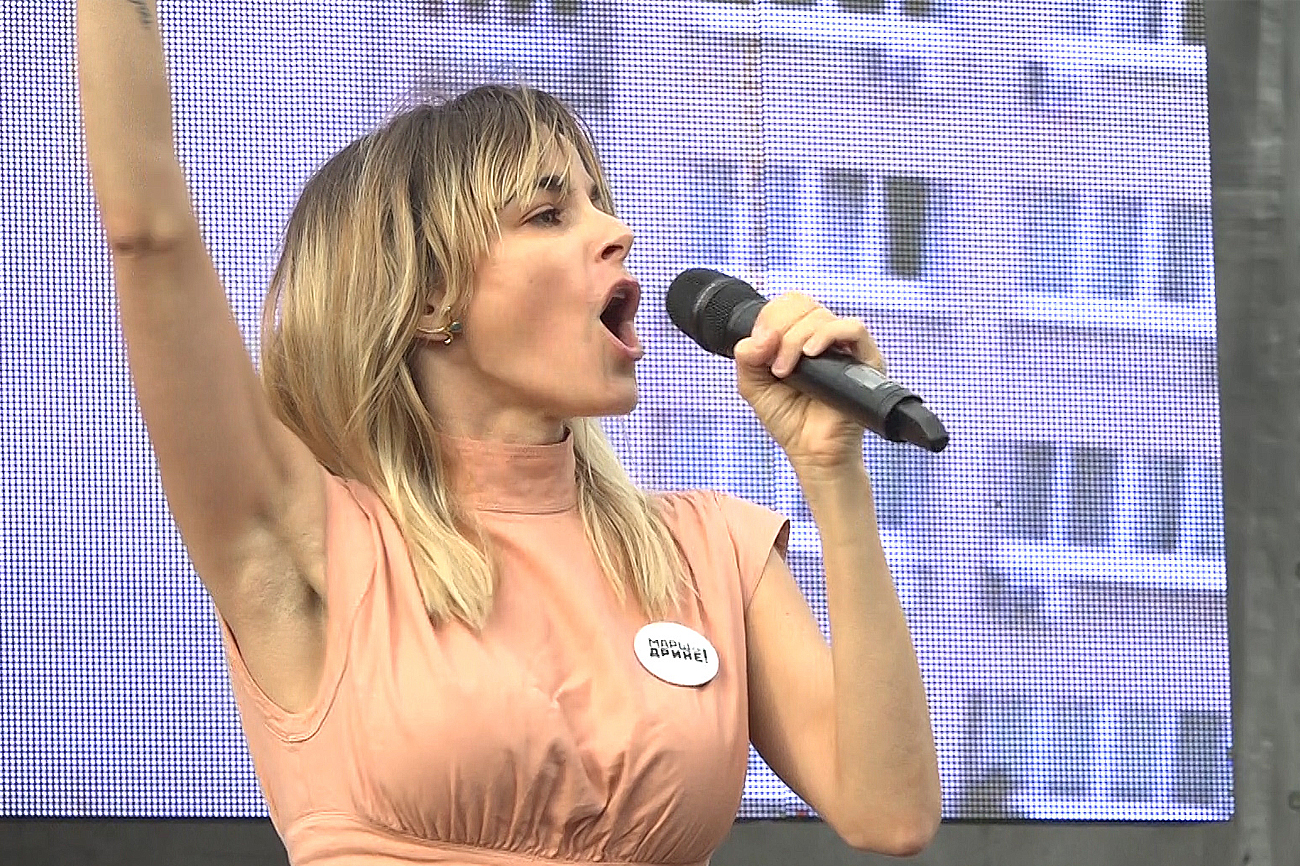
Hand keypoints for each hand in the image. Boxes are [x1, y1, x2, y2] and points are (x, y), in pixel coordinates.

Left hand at [732, 292, 886, 474]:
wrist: (811, 451)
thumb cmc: (788, 420)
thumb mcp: (753, 385)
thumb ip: (746, 357)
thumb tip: (762, 335)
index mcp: (799, 337)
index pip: (788, 303)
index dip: (770, 318)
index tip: (761, 349)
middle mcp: (823, 337)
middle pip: (802, 305)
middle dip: (780, 331)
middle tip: (775, 366)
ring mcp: (845, 347)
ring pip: (821, 316)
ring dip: (796, 340)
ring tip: (786, 371)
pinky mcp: (866, 360)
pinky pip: (853, 329)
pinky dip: (827, 336)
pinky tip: (811, 355)